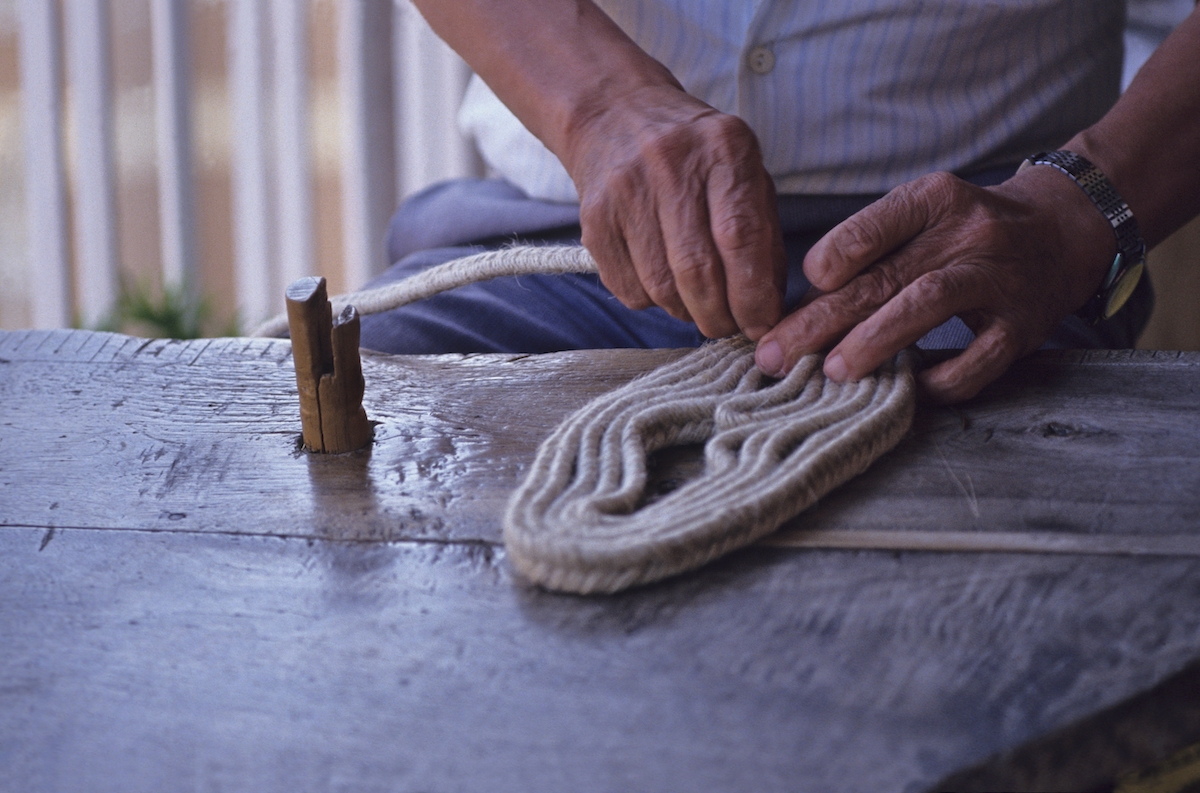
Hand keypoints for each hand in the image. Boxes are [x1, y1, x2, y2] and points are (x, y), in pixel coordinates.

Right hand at [563, 84, 785, 340]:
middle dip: (720, 316)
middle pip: (697, 270)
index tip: (763, 325)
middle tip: (730, 327)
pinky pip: (628, 288)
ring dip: (687, 313)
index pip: (740, 237)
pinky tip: (663, 283)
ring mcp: (625, 191)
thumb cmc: (694, 153)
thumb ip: (763, 232)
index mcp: (722, 148)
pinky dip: (653, 302)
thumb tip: (769, 306)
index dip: (753, 294)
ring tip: (700, 307)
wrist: (615, 114)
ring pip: (661, 287)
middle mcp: (670, 164)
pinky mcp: (594, 219)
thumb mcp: (742, 169)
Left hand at [754, 168, 1116, 402]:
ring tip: (833, 370)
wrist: (1062, 233)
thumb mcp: (922, 218)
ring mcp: (997, 279)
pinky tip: (908, 389)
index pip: (871, 227)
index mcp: (933, 199)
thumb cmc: (966, 232)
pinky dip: (941, 379)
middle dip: (821, 320)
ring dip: (874, 341)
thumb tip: (799, 310)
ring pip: (927, 305)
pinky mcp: (1021, 326)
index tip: (797, 293)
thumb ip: (869, 254)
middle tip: (775, 356)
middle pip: (883, 277)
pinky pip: (978, 359)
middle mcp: (967, 233)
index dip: (829, 260)